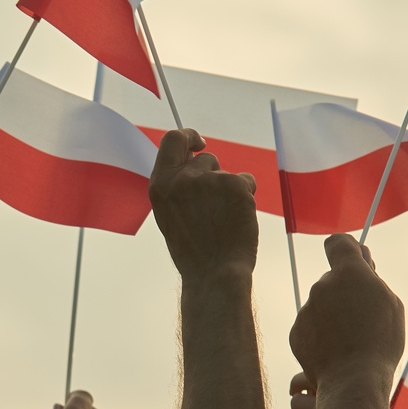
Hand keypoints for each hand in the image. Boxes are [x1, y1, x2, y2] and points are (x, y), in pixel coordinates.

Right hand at [149, 129, 257, 280]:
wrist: (214, 272)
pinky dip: (246, 197)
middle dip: (214, 176)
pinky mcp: (235, 185)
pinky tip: (239, 219)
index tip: (200, 143)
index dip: (188, 136)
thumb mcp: (170, 213)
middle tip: (214, 208)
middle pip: (205, 159)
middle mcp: (182, 178)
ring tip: (224, 219)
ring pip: (227, 173)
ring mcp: (209, 180)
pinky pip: (246, 181)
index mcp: (161, 185)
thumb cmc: (193, 249)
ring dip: (231, 189)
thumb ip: (176, 185)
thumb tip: (192, 157)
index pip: (173, 140)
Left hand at [288, 235, 404, 386]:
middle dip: (344, 291)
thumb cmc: (380, 341)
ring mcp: (306, 309)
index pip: (337, 243)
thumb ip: (372, 279)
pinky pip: (310, 326)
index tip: (353, 258)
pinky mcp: (296, 331)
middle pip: (332, 280)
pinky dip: (320, 335)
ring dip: (333, 316)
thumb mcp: (390, 304)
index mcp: (349, 273)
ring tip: (351, 340)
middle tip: (362, 316)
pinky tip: (336, 351)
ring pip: (321, 305)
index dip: (345, 249)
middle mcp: (322, 285)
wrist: (353, 379)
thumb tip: (362, 262)